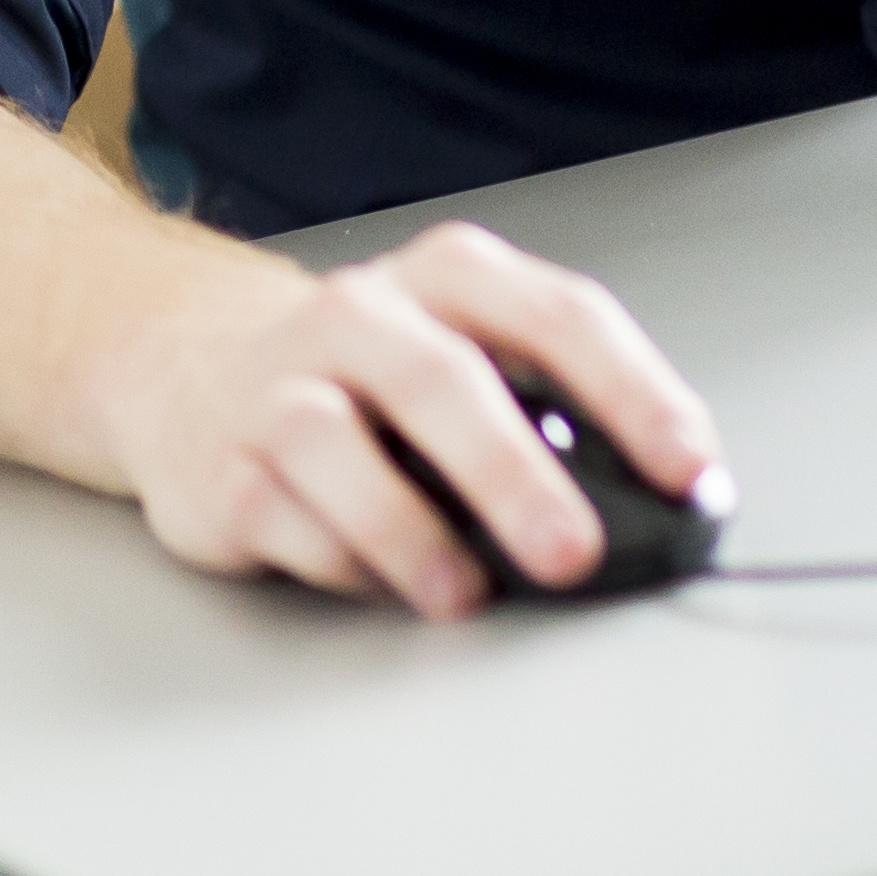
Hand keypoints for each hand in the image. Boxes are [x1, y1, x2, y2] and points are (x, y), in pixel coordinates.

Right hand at [77, 218, 723, 618]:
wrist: (187, 364)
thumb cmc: (367, 377)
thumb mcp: (462, 354)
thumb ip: (550, 415)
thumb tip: (656, 511)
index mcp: (447, 280)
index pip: (555, 314)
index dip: (633, 391)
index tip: (689, 470)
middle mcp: (359, 316)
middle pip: (439, 378)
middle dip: (512, 473)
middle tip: (573, 553)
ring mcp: (278, 385)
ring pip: (333, 443)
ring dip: (408, 531)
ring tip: (461, 595)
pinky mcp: (222, 463)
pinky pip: (280, 517)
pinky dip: (337, 560)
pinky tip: (375, 579)